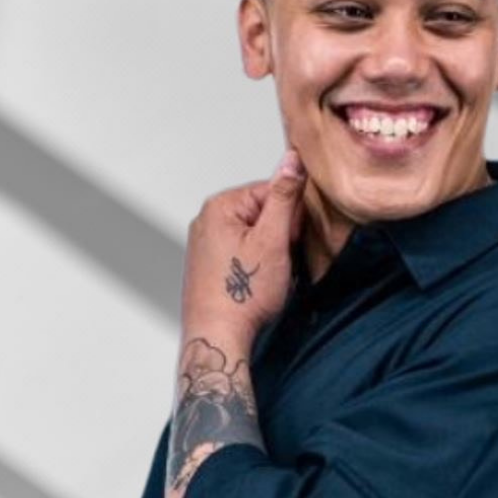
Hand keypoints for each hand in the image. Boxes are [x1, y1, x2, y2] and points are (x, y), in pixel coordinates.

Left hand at [180, 148, 308, 342]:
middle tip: (278, 263)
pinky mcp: (208, 262)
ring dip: (271, 251)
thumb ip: (284, 196)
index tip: (291, 241)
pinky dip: (256, 263)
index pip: (273, 190)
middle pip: (263, 211)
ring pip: (255, 233)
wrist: (217, 337)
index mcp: (221, 206)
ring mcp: (205, 242)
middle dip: (280, 235)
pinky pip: (243, 250)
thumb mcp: (273, 240)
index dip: (291, 217)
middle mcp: (207, 219)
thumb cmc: (241, 296)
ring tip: (266, 276)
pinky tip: (256, 282)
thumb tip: (292, 160)